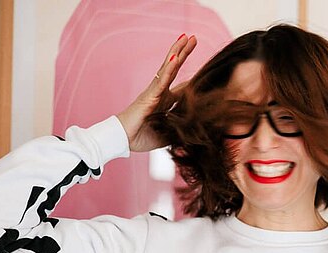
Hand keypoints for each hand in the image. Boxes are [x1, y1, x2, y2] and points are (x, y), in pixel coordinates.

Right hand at [117, 34, 196, 151]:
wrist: (124, 140)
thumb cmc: (143, 136)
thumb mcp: (169, 132)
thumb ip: (182, 127)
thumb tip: (197, 127)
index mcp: (165, 100)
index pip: (181, 84)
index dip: (191, 74)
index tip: (203, 66)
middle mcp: (160, 92)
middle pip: (173, 68)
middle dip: (184, 52)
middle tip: (193, 38)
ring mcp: (154, 92)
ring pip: (168, 68)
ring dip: (177, 52)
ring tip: (185, 38)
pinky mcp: (149, 96)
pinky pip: (161, 81)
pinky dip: (169, 69)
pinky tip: (176, 58)